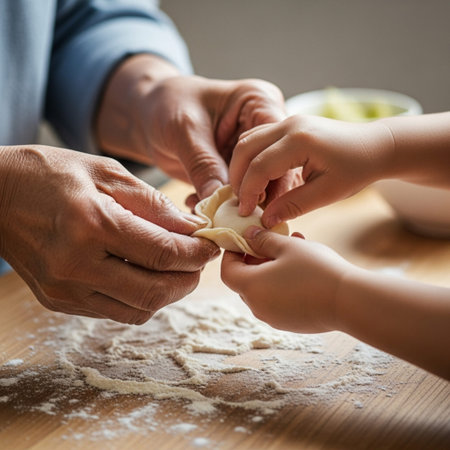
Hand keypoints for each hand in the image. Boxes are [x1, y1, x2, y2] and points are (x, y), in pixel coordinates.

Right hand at [0, 145, 218, 323]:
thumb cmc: (51, 174)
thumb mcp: (107, 173)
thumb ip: (153, 204)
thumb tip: (192, 229)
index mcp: (91, 224)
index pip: (163, 253)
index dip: (197, 253)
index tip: (211, 245)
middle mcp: (76, 265)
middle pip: (155, 291)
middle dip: (189, 279)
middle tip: (199, 260)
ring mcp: (65, 289)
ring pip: (139, 310)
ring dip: (168, 293)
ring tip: (176, 269)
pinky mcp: (59, 301)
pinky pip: (115, 312)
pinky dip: (141, 298)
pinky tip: (145, 275)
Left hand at [96, 55, 298, 203]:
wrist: (149, 115)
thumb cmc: (167, 105)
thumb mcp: (185, 131)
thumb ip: (204, 165)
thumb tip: (219, 201)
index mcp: (259, 102)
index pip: (278, 141)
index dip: (271, 173)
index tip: (253, 201)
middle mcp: (263, 126)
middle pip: (277, 167)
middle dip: (255, 195)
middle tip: (233, 216)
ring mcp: (253, 150)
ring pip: (260, 185)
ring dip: (236, 204)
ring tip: (210, 212)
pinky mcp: (239, 169)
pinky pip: (240, 193)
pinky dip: (221, 205)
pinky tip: (198, 204)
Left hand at [221, 226, 353, 332]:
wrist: (349, 301)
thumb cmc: (315, 269)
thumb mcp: (286, 247)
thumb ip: (262, 239)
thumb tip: (247, 235)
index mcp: (251, 287)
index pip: (228, 271)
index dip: (232, 254)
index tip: (243, 240)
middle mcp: (258, 307)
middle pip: (246, 281)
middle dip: (255, 259)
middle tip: (270, 241)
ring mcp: (275, 318)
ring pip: (265, 289)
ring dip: (272, 269)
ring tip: (293, 247)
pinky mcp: (291, 323)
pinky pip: (279, 300)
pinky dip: (283, 283)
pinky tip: (304, 268)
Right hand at [230, 115, 392, 226]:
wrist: (376, 145)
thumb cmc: (357, 169)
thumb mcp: (327, 193)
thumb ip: (293, 205)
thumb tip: (265, 219)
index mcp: (300, 141)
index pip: (260, 166)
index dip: (247, 191)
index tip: (244, 212)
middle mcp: (289, 125)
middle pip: (245, 148)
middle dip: (237, 177)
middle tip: (240, 201)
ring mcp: (289, 121)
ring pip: (249, 140)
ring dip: (242, 166)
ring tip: (248, 191)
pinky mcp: (290, 124)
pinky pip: (260, 138)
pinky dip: (252, 157)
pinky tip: (259, 177)